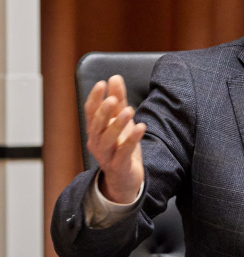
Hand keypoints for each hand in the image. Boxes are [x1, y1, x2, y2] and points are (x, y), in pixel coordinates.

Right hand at [84, 75, 145, 203]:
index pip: (90, 112)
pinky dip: (132, 140)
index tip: (102, 84)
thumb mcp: (120, 121)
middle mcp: (97, 142)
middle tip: (113, 99)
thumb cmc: (121, 146)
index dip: (94, 98)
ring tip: (128, 111)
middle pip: (97, 125)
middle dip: (103, 111)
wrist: (125, 178)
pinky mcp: (119, 166)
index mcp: (95, 130)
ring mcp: (106, 155)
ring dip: (117, 124)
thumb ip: (118, 100)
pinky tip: (141, 126)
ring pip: (108, 139)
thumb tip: (114, 77)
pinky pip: (124, 152)